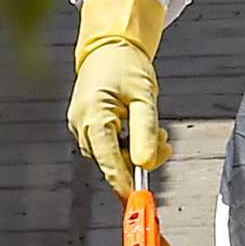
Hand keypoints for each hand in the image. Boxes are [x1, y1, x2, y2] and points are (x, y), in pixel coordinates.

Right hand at [69, 0, 171, 194]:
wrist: (110, 44)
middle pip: (111, 160)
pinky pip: (108, 143)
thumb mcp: (144, 96)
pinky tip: (140, 126)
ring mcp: (81, 125)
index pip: (108, 162)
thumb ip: (145, 131)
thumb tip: (145, 164)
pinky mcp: (87, 124)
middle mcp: (81, 125)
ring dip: (136, 148)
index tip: (138, 201)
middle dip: (140, 157)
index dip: (124, 183)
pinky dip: (127, 141)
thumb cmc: (125, 63)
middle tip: (163, 142)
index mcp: (93, 117)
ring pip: (111, 154)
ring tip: (155, 128)